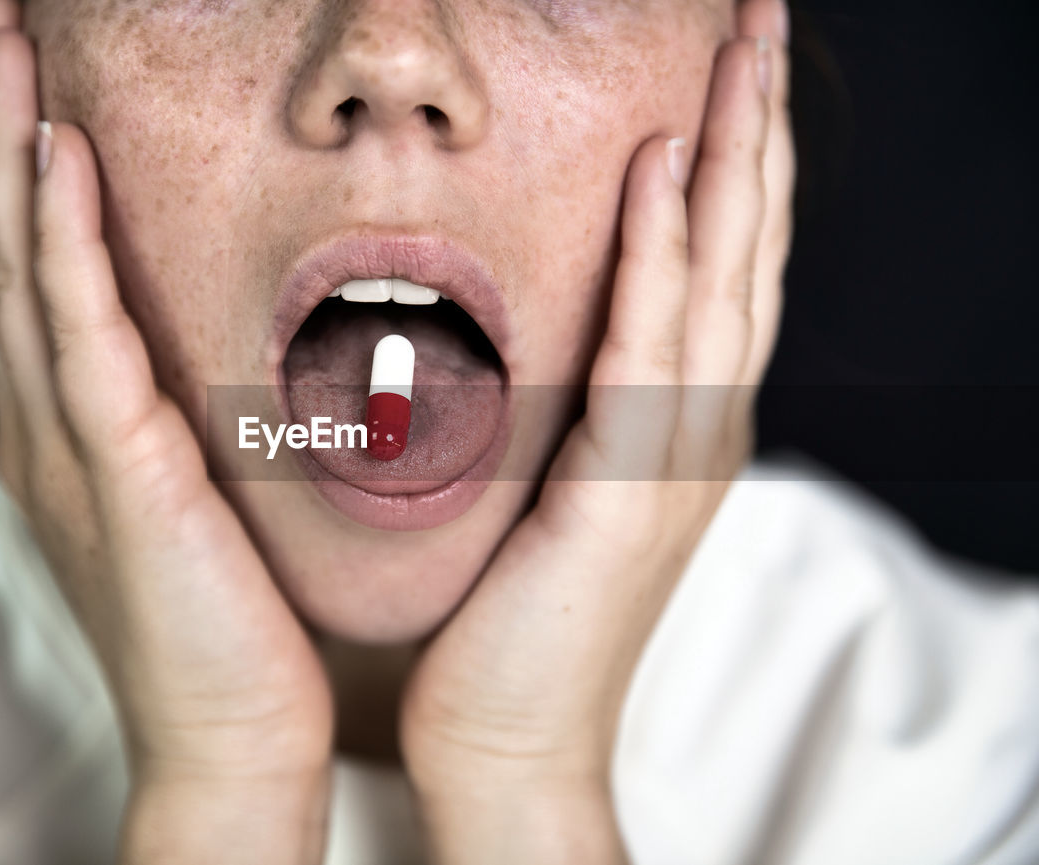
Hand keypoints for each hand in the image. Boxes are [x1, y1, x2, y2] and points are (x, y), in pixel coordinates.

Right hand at [0, 3, 332, 860]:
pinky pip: (76, 335)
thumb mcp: (195, 493)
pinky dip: (59, 240)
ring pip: (20, 269)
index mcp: (70, 429)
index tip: (29, 72)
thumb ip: (175, 419)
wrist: (237, 734)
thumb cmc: (233, 619)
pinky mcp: (116, 472)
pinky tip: (53, 157)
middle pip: (2, 246)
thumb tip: (203, 352)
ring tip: (3, 45)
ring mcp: (69, 447)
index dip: (16, 166)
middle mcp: (47, 426)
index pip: (29, 270)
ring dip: (6, 149)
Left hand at [399, 2, 794, 860]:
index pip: (722, 264)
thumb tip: (557, 324)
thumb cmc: (510, 611)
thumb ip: (578, 402)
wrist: (501, 732)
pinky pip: (652, 345)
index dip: (737, 160)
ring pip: (724, 277)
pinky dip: (665, 253)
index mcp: (680, 421)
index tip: (733, 66)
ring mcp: (678, 457)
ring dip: (736, 157)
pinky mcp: (629, 488)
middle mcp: (700, 426)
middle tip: (764, 20)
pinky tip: (664, 168)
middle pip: (746, 248)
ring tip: (746, 52)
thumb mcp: (555, 480)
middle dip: (759, 127)